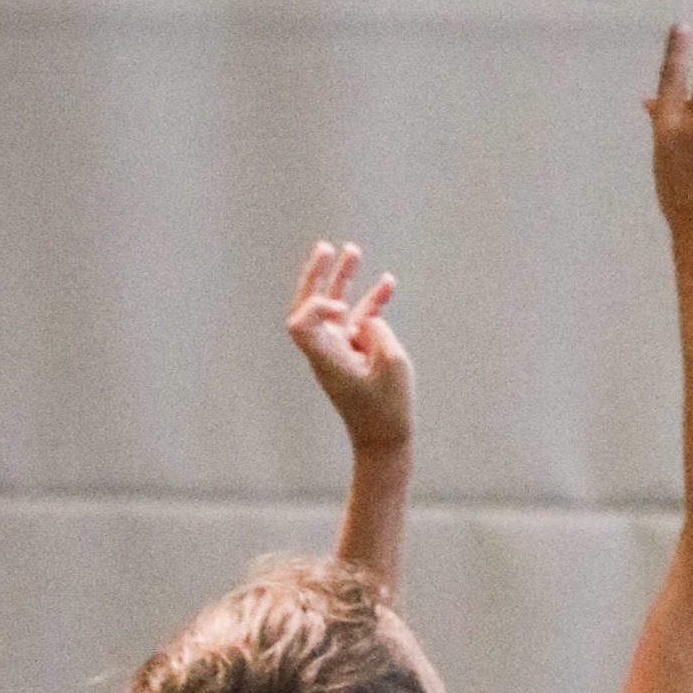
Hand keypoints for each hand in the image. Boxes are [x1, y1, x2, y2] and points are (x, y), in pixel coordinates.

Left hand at [287, 243, 414, 452]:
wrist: (385, 444)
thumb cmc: (388, 409)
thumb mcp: (393, 365)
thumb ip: (378, 332)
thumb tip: (366, 321)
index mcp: (325, 357)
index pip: (300, 321)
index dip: (316, 304)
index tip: (343, 309)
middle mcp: (326, 351)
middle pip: (308, 306)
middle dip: (316, 276)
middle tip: (325, 248)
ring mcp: (340, 352)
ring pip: (336, 308)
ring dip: (344, 280)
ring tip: (352, 250)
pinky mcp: (355, 357)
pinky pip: (360, 323)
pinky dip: (371, 304)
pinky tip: (387, 283)